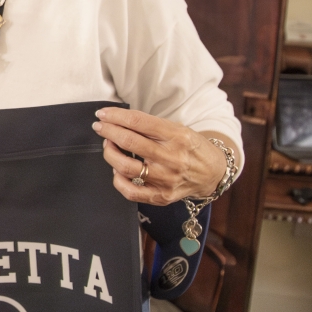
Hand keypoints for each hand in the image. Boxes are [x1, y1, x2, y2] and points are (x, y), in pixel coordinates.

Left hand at [93, 107, 228, 205]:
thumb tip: (117, 120)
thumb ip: (151, 126)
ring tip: (108, 146)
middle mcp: (172, 158)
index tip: (103, 114)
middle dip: (108, 131)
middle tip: (99, 127)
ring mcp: (167, 179)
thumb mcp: (178, 129)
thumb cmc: (191, 148)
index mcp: (177, 136)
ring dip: (110, 153)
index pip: (139, 122)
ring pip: (126, 167)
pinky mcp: (162, 196)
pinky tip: (117, 170)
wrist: (212, 173)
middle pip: (130, 142)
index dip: (116, 116)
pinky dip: (118, 180)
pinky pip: (131, 192)